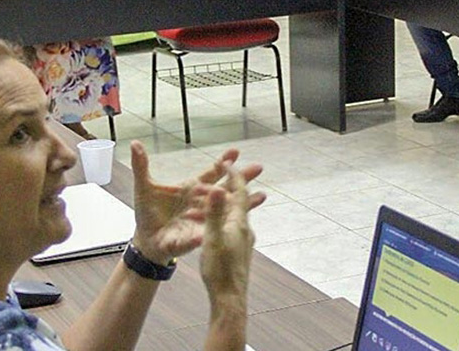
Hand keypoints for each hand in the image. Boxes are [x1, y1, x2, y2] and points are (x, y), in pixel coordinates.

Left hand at [128, 141, 264, 264]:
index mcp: (192, 188)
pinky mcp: (198, 236)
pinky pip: (211, 232)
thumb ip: (141, 166)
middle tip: (259, 167)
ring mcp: (203, 219)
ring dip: (244, 203)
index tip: (235, 151)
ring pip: (227, 209)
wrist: (147, 240)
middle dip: (242, 178)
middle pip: (226, 188)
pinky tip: (235, 225)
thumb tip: (134, 143)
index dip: (223, 162)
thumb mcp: (143, 188)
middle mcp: (202, 202)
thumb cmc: (148, 213)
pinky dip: (220, 229)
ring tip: (262, 196)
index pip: (211, 173)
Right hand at [200, 162, 255, 300]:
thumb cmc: (220, 270)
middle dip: (233, 184)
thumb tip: (218, 189)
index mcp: (239, 223)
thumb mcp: (213, 238)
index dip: (232, 175)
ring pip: (237, 214)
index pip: (238, 192)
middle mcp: (245, 229)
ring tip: (220, 195)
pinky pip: (234, 226)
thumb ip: (214, 213)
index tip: (226, 161)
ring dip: (228, 202)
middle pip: (240, 200)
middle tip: (228, 170)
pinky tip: (221, 223)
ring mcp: (244, 240)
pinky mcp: (241, 251)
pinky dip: (226, 218)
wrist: (230, 298)